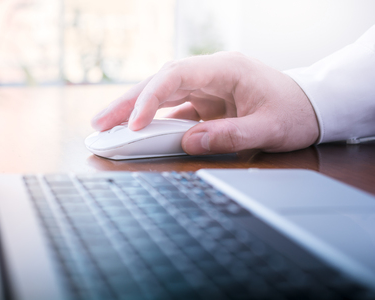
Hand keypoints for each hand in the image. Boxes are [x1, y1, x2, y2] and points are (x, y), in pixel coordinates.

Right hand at [91, 52, 318, 154]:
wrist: (312, 106)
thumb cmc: (296, 112)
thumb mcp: (269, 129)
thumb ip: (230, 136)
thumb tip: (189, 144)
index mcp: (225, 69)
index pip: (176, 76)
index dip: (150, 99)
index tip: (133, 124)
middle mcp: (211, 73)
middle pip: (159, 82)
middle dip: (127, 102)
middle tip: (99, 123)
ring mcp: (207, 87)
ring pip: (162, 94)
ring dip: (134, 110)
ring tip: (107, 127)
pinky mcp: (206, 102)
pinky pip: (174, 109)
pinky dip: (154, 120)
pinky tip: (137, 132)